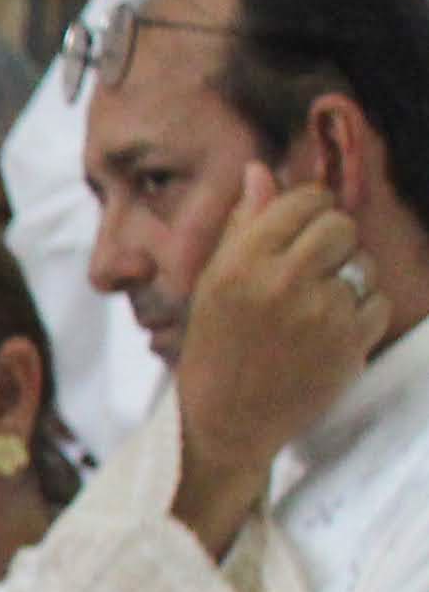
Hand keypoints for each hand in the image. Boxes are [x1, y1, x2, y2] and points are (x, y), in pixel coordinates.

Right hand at [172, 169, 380, 547]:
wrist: (224, 420)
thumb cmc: (215, 346)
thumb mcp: (213, 282)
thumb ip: (241, 225)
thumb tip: (260, 170)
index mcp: (242, 261)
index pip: (304, 201)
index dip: (308, 210)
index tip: (300, 230)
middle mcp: (282, 282)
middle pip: (341, 225)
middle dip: (331, 241)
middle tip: (310, 270)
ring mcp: (321, 313)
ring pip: (364, 265)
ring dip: (348, 280)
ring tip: (315, 308)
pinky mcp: (350, 343)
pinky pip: (379, 303)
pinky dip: (362, 315)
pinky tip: (330, 333)